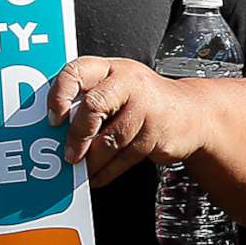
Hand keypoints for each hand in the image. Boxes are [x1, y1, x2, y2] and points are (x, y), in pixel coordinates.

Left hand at [48, 56, 214, 186]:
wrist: (193, 113)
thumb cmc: (142, 99)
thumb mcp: (116, 85)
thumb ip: (88, 97)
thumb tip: (53, 128)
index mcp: (110, 68)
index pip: (76, 72)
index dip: (58, 95)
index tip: (52, 119)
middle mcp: (129, 84)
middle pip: (93, 107)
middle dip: (76, 135)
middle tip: (67, 154)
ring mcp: (146, 109)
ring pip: (110, 139)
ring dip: (91, 160)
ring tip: (80, 169)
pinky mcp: (157, 135)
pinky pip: (125, 158)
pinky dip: (107, 171)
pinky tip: (96, 177)